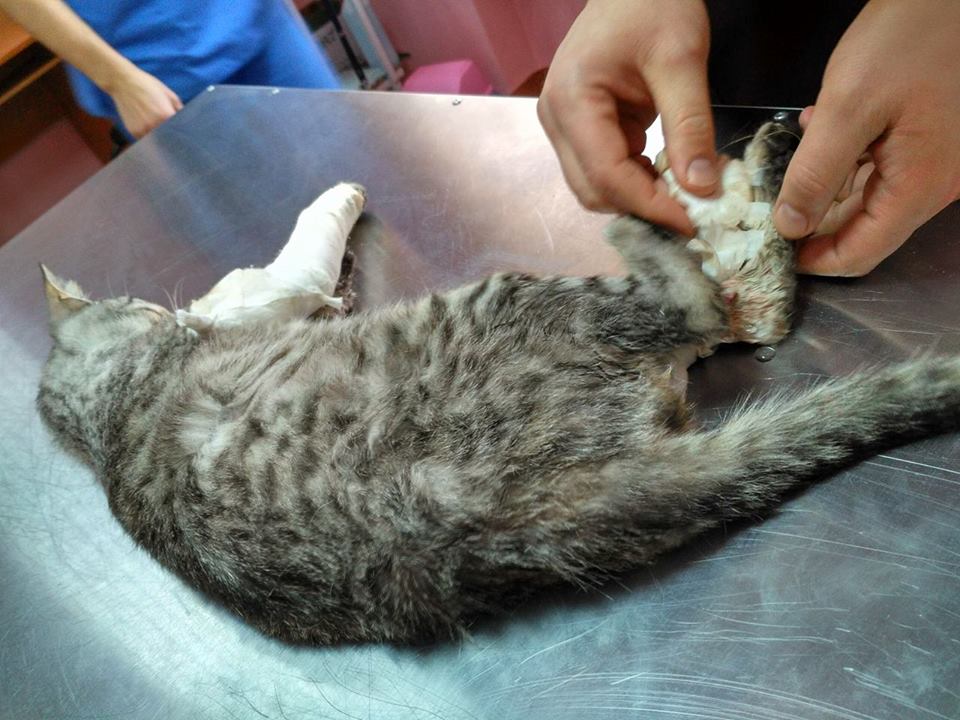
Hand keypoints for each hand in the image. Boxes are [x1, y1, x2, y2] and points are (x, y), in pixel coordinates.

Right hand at [107, 67, 182, 138]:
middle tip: (169, 129)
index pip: (178, 130)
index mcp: (166, 115)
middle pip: (168, 137)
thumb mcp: (168, 94)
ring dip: (159, 136)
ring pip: (156, 140)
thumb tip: (186, 119)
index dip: (180, 130)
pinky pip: (145, 138)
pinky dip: (148, 135)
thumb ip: (179, 108)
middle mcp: (154, 125)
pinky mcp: (134, 132)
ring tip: (155, 124)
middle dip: (170, 134)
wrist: (123, 82)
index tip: (181, 131)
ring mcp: (143, 130)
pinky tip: (146, 125)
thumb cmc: (147, 85)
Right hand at [538, 0, 716, 234]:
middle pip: (593, 190)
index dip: (649, 205)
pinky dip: (635, 181)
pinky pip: (603, 171)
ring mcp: (563, 126)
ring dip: (637, 198)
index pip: (606, 175)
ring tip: (683, 193)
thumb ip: (690, 126)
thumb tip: (701, 188)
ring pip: (595, 187)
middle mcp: (556, 119)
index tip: (692, 222)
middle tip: (692, 212)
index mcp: (571, 100)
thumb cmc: (654, 5)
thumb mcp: (681, 60)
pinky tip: (667, 172)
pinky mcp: (579, 128)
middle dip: (641, 207)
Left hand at [774, 0, 959, 275]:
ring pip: (870, 199)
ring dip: (828, 188)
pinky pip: (882, 168)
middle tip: (772, 206)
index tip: (776, 251)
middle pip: (866, 230)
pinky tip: (824, 131)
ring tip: (796, 159)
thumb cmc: (911, 37)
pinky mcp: (930, 140)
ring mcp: (937, 162)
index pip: (862, 253)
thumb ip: (815, 174)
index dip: (815, 260)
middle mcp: (936, 183)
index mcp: (920, 186)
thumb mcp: (848, 108)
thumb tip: (790, 226)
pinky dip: (848, 161)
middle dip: (816, 223)